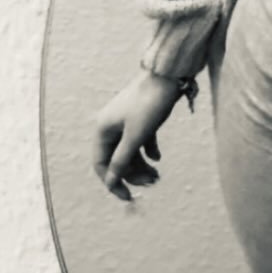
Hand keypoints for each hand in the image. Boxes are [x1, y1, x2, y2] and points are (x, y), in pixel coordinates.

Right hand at [92, 69, 183, 201]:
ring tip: (158, 176)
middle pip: (117, 159)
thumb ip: (122, 160)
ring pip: (130, 150)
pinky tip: (157, 158)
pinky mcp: (141, 116)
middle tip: (153, 182)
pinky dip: (148, 150)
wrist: (169, 75)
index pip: (102, 164)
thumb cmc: (149, 104)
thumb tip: (111, 181)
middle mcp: (111, 125)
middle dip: (133, 173)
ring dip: (142, 165)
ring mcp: (126, 120)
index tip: (128, 197)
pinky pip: (141, 139)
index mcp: (103, 129)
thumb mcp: (135, 136)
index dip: (113, 182)